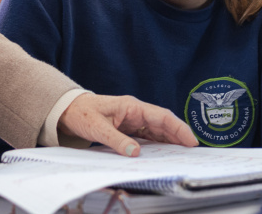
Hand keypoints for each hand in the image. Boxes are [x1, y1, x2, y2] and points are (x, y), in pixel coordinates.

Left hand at [57, 93, 197, 156]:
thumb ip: (116, 140)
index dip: (178, 128)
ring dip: (170, 141)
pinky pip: (147, 136)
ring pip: (157, 130)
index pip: (161, 116)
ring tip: (183, 154)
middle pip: (163, 124)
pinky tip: (164, 154)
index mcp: (132, 106)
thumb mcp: (97, 128)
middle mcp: (136, 112)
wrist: (68, 110)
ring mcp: (133, 119)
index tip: (190, 140)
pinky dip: (157, 144)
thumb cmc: (82, 114)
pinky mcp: (128, 127)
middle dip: (179, 136)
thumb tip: (136, 152)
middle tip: (192, 151)